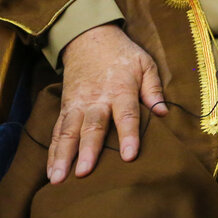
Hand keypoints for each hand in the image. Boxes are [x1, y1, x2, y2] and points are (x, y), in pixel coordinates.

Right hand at [48, 24, 166, 183]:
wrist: (89, 38)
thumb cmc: (123, 55)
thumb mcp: (145, 64)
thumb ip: (154, 90)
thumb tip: (164, 114)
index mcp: (121, 89)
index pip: (126, 115)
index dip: (129, 136)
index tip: (129, 157)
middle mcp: (97, 99)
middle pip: (92, 126)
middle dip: (87, 150)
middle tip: (84, 173)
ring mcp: (77, 104)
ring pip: (68, 132)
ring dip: (63, 156)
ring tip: (59, 180)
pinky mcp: (65, 108)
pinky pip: (57, 132)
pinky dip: (53, 152)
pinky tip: (52, 171)